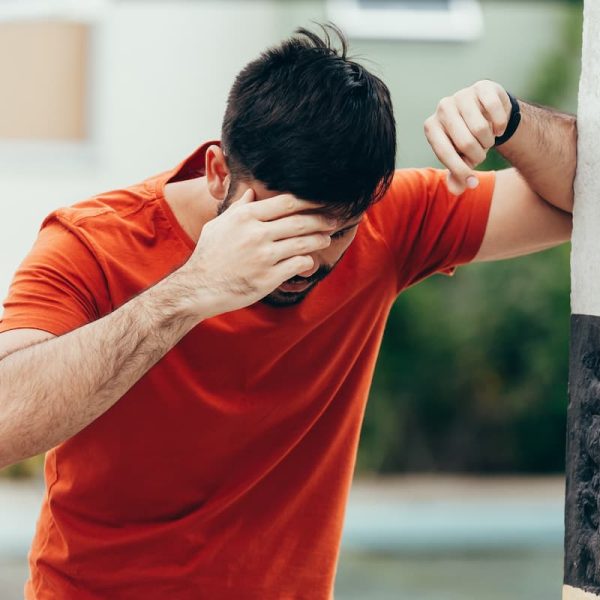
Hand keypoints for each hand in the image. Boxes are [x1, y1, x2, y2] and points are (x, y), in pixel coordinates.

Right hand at [179, 190, 335, 316]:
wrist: (198, 288)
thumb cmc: (208, 256)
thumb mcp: (218, 225)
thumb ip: (238, 208)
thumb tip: (251, 192)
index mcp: (245, 217)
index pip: (286, 202)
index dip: (308, 202)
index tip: (320, 203)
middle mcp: (256, 234)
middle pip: (299, 221)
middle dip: (321, 220)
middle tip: (333, 220)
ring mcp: (263, 257)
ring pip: (303, 243)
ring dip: (319, 240)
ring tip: (326, 238)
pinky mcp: (268, 278)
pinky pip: (298, 265)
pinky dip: (308, 262)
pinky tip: (310, 261)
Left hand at [424, 80, 511, 194]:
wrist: (486, 116)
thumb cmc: (467, 142)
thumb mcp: (460, 160)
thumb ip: (457, 177)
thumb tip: (457, 190)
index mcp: (431, 127)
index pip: (444, 152)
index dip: (460, 170)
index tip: (472, 182)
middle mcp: (442, 108)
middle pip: (466, 143)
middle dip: (478, 155)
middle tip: (480, 153)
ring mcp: (461, 94)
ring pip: (482, 129)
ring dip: (489, 141)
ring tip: (486, 140)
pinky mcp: (482, 86)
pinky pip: (495, 111)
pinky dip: (500, 125)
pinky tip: (497, 127)